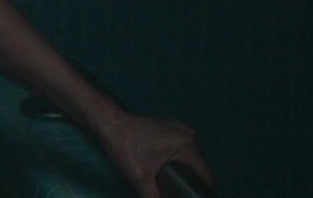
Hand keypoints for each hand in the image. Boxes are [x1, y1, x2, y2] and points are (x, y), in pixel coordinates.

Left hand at [93, 112, 214, 197]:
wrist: (107, 123)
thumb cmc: (125, 148)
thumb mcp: (140, 178)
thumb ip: (153, 197)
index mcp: (187, 146)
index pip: (205, 175)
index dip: (202, 192)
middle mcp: (189, 136)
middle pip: (198, 168)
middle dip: (191, 183)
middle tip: (178, 194)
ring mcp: (180, 131)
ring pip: (190, 160)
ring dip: (185, 174)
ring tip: (174, 187)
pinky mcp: (170, 130)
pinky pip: (182, 152)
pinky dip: (178, 163)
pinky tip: (168, 174)